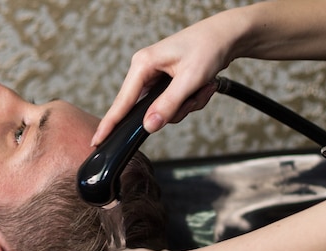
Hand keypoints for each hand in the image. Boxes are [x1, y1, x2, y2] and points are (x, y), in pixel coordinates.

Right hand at [91, 12, 238, 145]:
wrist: (228, 35)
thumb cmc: (209, 47)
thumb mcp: (190, 79)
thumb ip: (168, 105)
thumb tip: (149, 126)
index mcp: (143, 64)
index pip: (122, 102)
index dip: (110, 124)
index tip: (97, 141)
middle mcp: (144, 70)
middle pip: (146, 109)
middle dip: (175, 109)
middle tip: (195, 96)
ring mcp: (154, 76)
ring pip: (162, 109)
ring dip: (186, 104)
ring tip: (203, 87)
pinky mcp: (164, 82)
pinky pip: (171, 104)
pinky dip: (189, 100)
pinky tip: (202, 86)